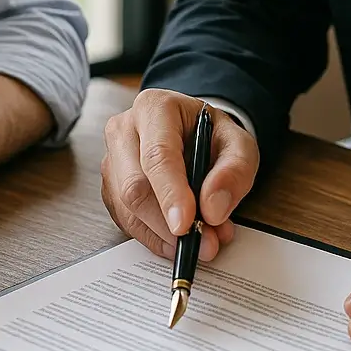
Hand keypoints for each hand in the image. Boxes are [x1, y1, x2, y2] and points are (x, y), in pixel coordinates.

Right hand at [101, 90, 259, 259]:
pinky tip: (179, 237)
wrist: (193, 135)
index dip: (170, 194)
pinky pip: (127, 222)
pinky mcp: (110, 188)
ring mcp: (112, 160)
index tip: (185, 225)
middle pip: (135, 187)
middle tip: (204, 243)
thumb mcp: (239, 145)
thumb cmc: (212, 136)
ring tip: (201, 239)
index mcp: (155, 108)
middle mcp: (124, 130)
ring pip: (127, 210)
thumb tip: (212, 208)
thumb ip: (234, 172)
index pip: (158, 155)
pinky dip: (156, 238)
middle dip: (169, 224)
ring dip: (165, 235)